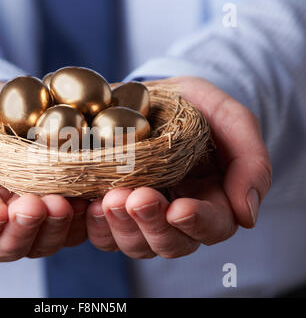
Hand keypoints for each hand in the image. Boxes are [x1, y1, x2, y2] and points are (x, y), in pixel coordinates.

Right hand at [0, 82, 87, 261]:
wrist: (7, 103)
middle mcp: (1, 224)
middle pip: (8, 247)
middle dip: (22, 230)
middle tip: (33, 204)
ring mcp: (34, 219)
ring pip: (43, 243)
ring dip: (53, 227)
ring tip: (61, 202)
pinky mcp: (64, 209)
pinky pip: (75, 228)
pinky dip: (82, 221)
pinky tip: (88, 202)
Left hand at [85, 77, 271, 258]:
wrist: (152, 95)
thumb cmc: (195, 106)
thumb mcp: (230, 119)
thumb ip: (250, 161)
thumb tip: (247, 216)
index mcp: (210, 200)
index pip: (213, 227)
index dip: (198, 223)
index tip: (180, 208)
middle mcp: (175, 215)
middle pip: (170, 243)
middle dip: (153, 225)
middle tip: (137, 198)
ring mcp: (141, 215)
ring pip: (134, 244)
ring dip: (121, 227)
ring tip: (109, 199)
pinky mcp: (110, 208)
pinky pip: (101, 233)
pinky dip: (95, 225)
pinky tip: (89, 203)